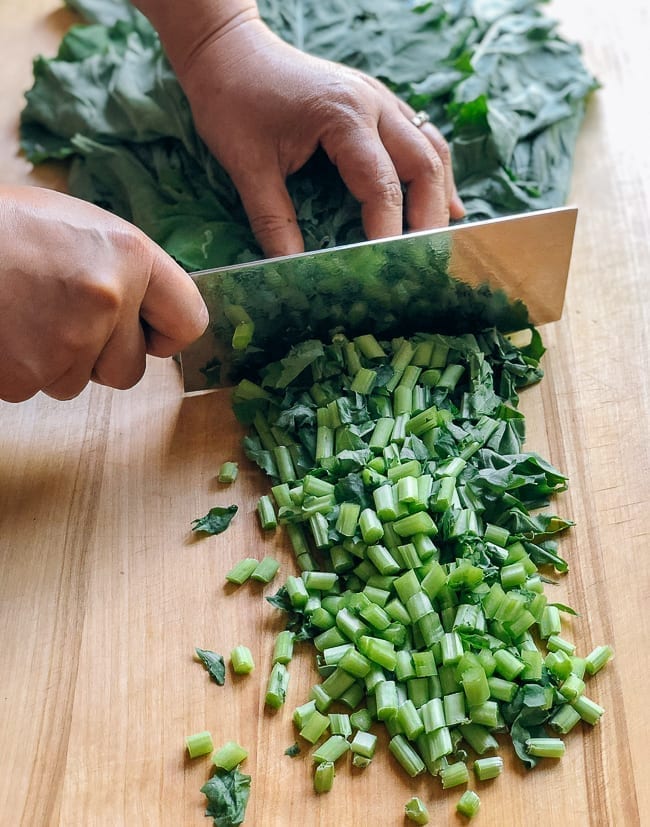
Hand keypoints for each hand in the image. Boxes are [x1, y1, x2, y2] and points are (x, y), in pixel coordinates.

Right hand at [0, 186, 207, 402]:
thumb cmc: (6, 227)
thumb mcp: (79, 227)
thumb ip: (124, 271)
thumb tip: (151, 312)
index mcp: (130, 255)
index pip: (189, 321)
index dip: (166, 334)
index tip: (148, 334)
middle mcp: (108, 300)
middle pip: (130, 369)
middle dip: (102, 357)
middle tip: (62, 317)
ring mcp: (67, 342)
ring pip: (79, 382)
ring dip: (56, 360)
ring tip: (22, 313)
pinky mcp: (27, 375)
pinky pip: (37, 388)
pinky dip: (20, 368)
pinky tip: (5, 330)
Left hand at [175, 17, 464, 257]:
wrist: (228, 49)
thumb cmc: (232, 100)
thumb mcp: (246, 165)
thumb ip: (272, 220)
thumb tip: (291, 272)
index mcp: (344, 116)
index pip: (382, 186)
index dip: (388, 232)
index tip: (388, 271)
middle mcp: (373, 103)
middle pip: (424, 165)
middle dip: (427, 218)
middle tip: (423, 263)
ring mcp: (379, 98)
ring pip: (430, 148)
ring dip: (438, 194)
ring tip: (439, 238)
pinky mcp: (376, 101)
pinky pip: (420, 136)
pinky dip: (433, 172)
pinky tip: (443, 202)